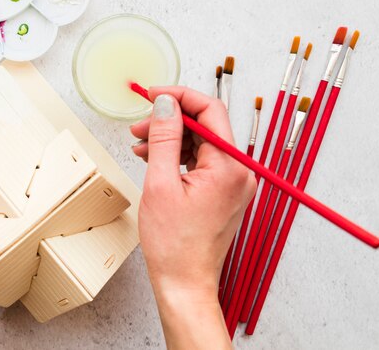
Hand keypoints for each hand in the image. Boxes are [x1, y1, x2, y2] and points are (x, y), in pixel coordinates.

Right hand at [130, 87, 255, 348]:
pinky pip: (201, 162)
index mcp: (229, 167)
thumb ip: (163, 138)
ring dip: (170, 139)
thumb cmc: (174, 244)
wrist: (184, 282)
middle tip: (140, 126)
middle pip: (205, 126)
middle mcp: (238, 172)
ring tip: (140, 145)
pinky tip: (154, 159)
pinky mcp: (223, 192)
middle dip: (170, 121)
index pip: (210, 110)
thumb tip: (165, 103)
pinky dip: (177, 157)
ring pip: (201, 143)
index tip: (153, 95)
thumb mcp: (160, 184)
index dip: (179, 97)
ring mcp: (233, 183)